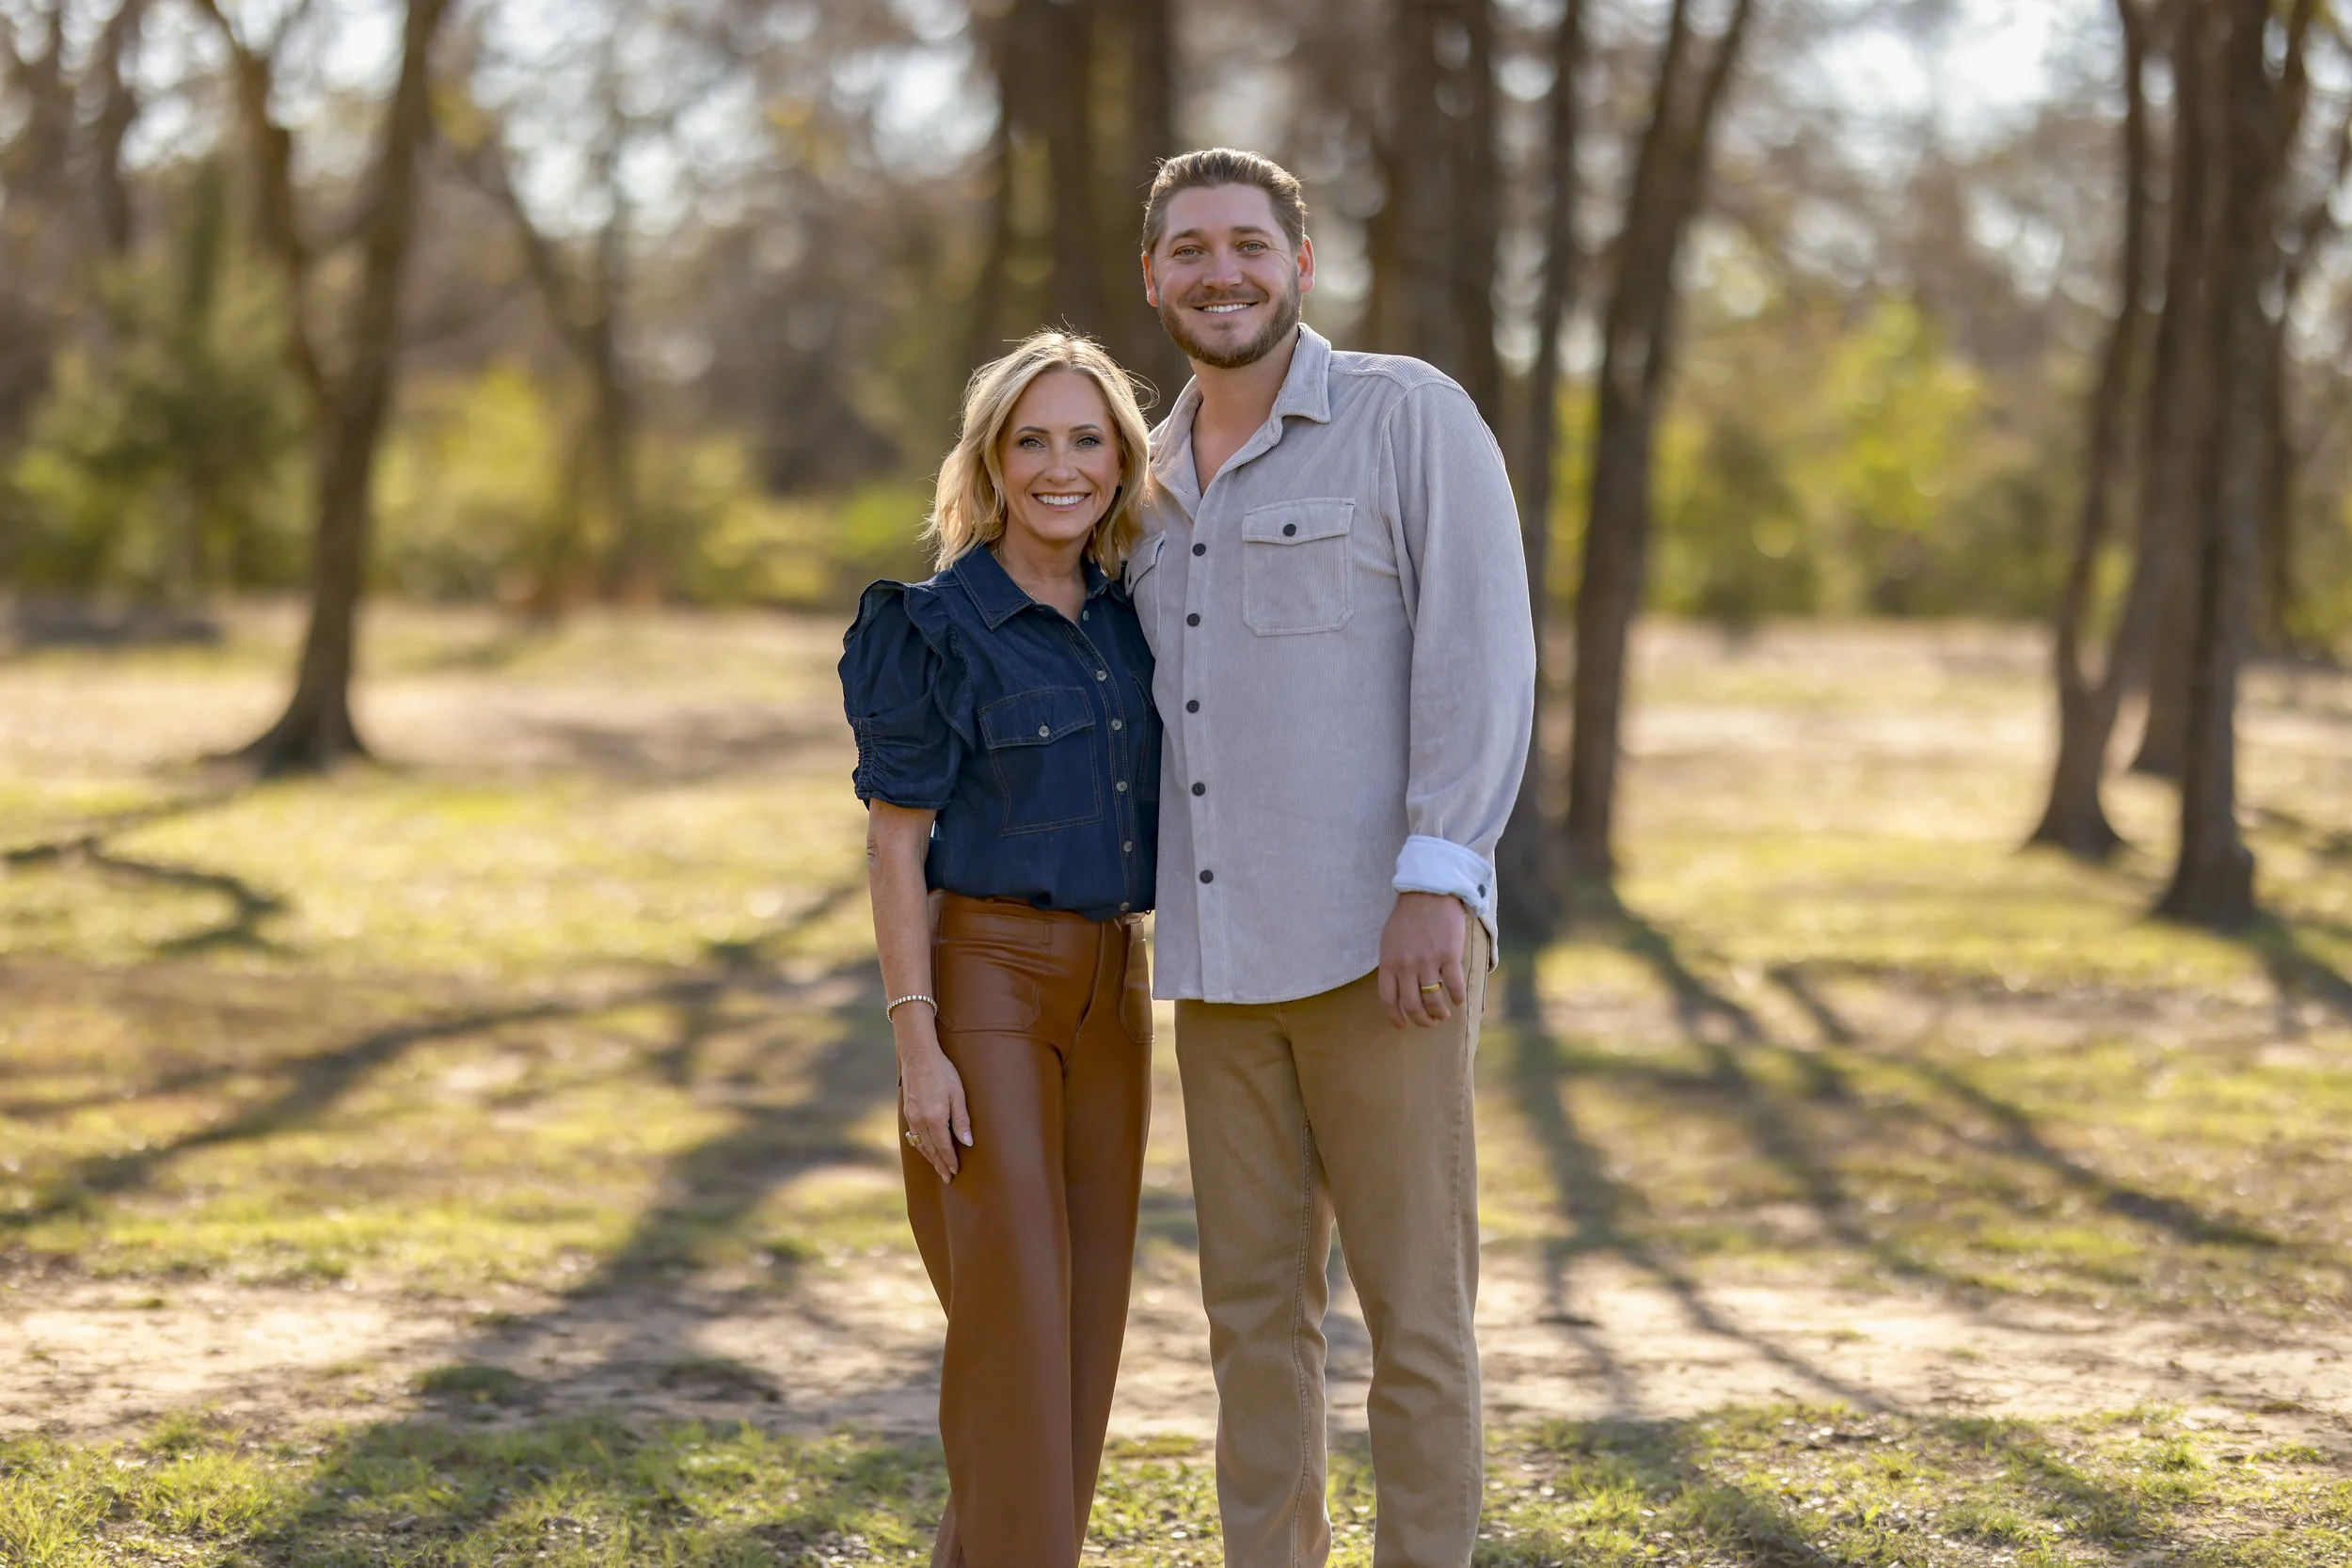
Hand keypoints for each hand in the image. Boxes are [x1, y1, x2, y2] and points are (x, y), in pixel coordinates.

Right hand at [895, 1020, 971, 1181]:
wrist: (918, 1055)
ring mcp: (911, 1117)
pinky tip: (925, 1150)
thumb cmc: (942, 1072)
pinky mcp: (907, 1111)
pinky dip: (920, 1147)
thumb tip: (967, 1142)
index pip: (944, 1147)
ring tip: (938, 1168)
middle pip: (931, 1150)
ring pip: (920, 1145)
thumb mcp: (958, 1094)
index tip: (955, 1171)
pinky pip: (913, 1136)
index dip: (950, 1160)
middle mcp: (920, 1121)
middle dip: (940, 1165)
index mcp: (935, 1118)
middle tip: (947, 1178)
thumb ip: (961, 1120)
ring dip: (930, 1158)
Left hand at [1378, 891, 1469, 1029]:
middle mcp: (1407, 965)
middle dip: (1422, 1020)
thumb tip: (1396, 988)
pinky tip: (1458, 1001)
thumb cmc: (1408, 916)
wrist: (1429, 892)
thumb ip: (1391, 964)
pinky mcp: (1449, 955)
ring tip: (1443, 1014)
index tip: (1403, 1026)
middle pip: (1412, 1005)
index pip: (1389, 1000)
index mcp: (1389, 962)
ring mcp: (1428, 961)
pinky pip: (1453, 985)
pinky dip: (1457, 998)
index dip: (1396, 1018)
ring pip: (1433, 1000)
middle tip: (1429, 1022)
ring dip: (1439, 1013)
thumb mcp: (1389, 940)